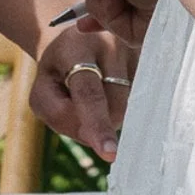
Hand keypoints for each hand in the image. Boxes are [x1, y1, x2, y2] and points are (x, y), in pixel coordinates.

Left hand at [29, 0, 143, 162]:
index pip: (89, 93)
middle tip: (81, 107)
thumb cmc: (58, 71)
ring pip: (129, 107)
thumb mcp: (42, 91)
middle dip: (97, 124)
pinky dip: (123, 105)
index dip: (98, 124)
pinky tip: (112, 89)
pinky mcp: (151, 59)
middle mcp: (111, 43)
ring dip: (110, 116)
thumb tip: (92, 137)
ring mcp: (136, 50)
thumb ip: (58, 115)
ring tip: (98, 93)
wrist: (78, 40)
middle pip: (113, 108)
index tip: (110, 153)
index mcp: (77, 48)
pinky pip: (141, 99)